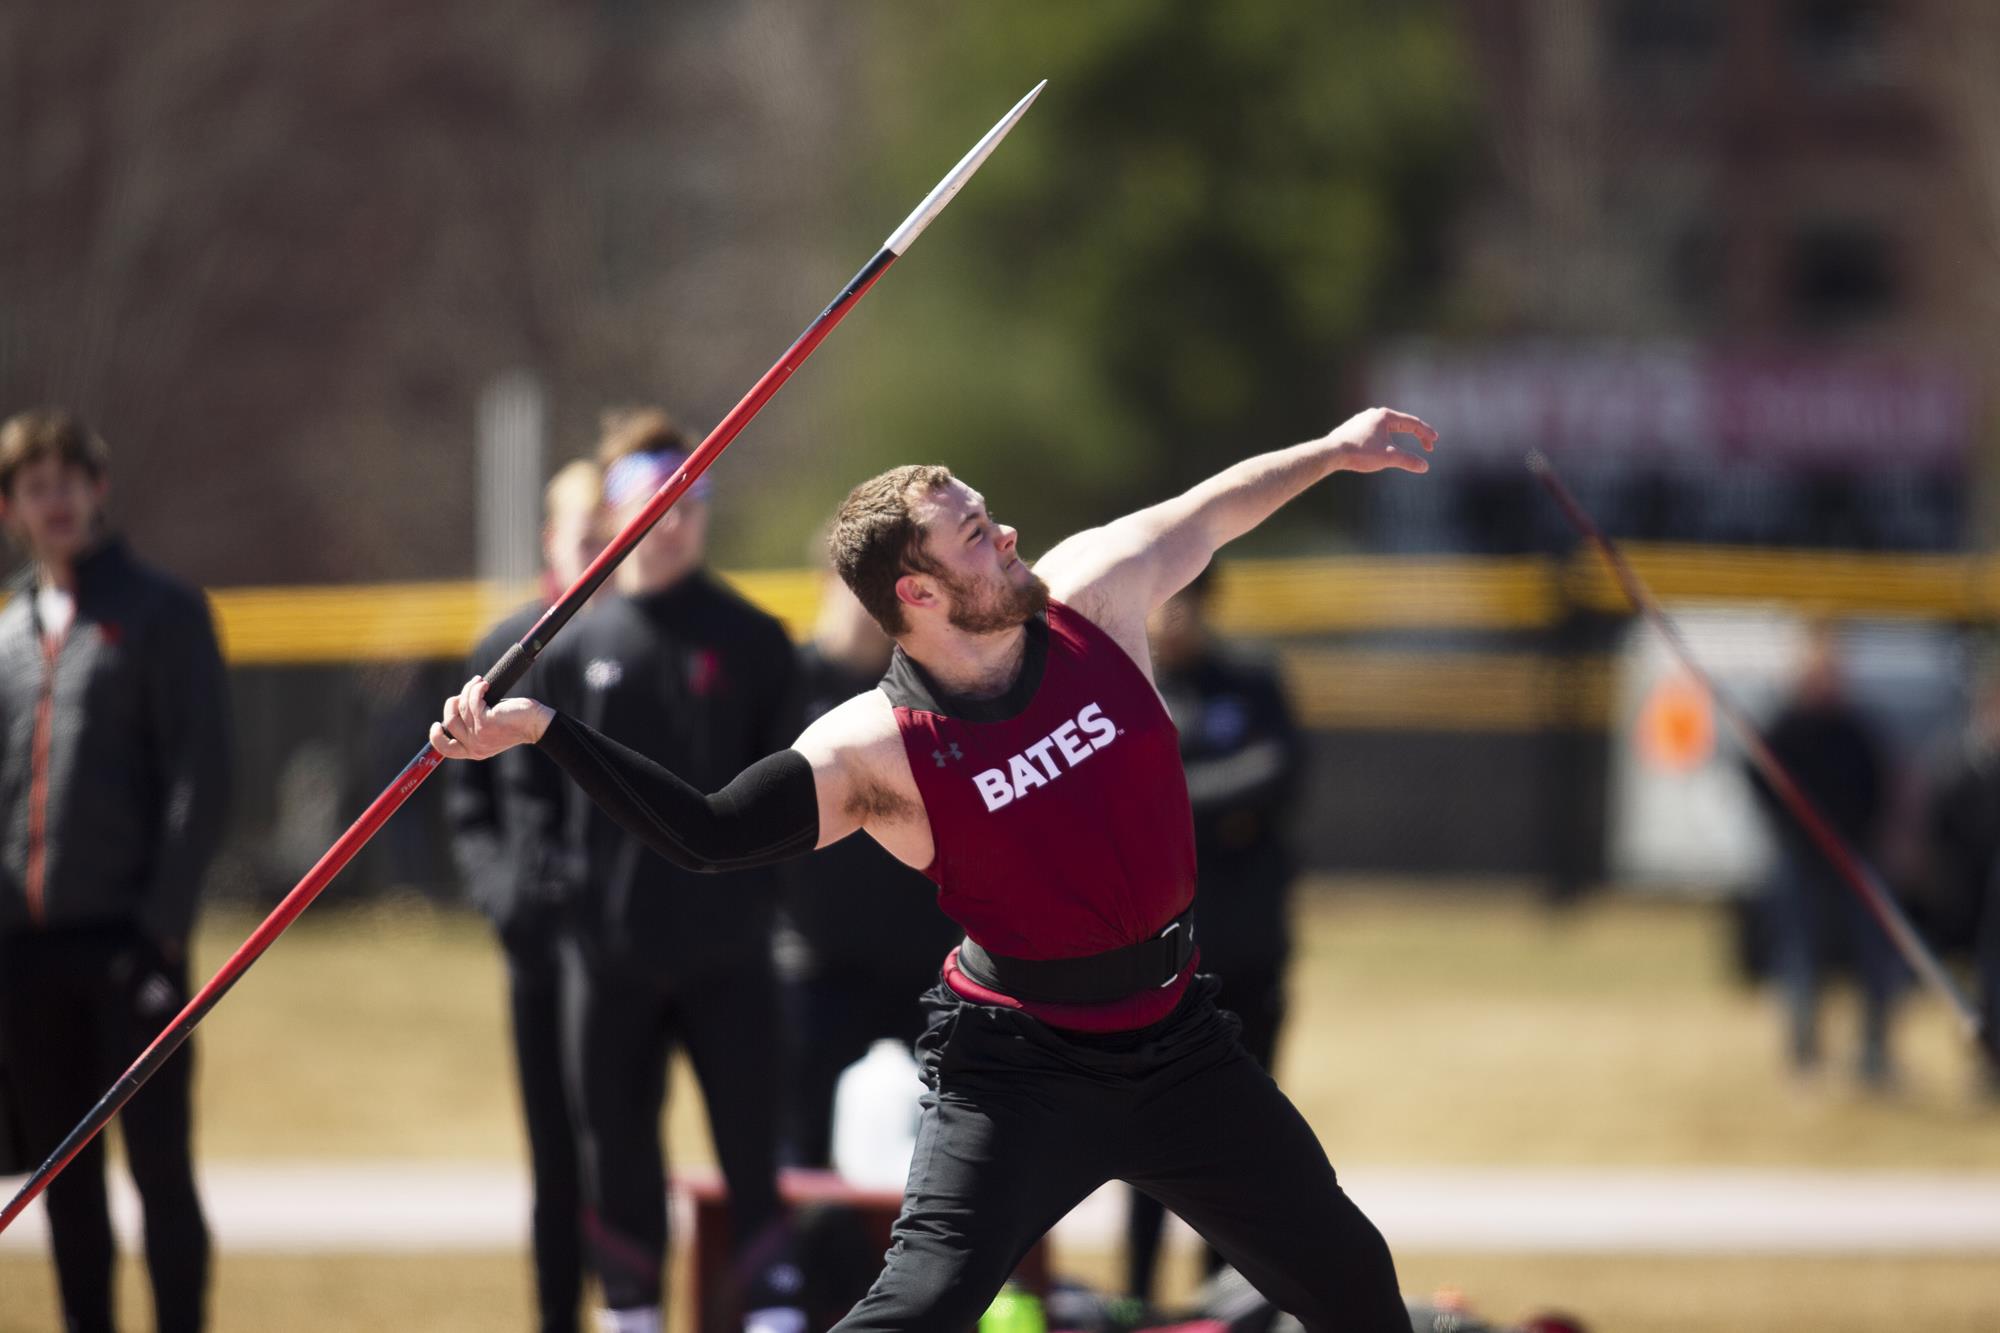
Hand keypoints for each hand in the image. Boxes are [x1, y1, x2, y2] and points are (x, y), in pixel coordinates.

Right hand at [430, 675, 552, 759]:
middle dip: (452, 704)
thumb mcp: (488, 729)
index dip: (435, 736)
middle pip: (448, 722)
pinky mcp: (486, 722)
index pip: (445, 749)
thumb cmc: (513, 722)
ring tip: (480, 683)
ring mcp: (480, 735)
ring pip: (461, 707)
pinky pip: (472, 700)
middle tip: (464, 694)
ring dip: (468, 690)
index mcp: (473, 751)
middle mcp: (474, 746)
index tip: (436, 723)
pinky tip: (484, 684)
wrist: (535, 724)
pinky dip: (476, 688)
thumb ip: (471, 724)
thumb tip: (455, 706)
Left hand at [1326, 406, 1436, 473]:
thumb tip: (1424, 466)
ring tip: (1411, 441)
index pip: (1412, 423)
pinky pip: (1376, 431)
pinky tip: (1385, 444)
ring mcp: (1362, 419)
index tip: (1434, 443)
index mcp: (1385, 416)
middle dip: (1417, 434)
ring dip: (1402, 434)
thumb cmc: (1360, 452)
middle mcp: (1374, 413)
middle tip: (1428, 445)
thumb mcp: (1388, 457)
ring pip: (1388, 426)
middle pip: (1402, 423)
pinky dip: (1387, 437)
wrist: (1331, 452)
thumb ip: (1408, 460)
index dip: (1426, 433)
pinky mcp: (1353, 427)